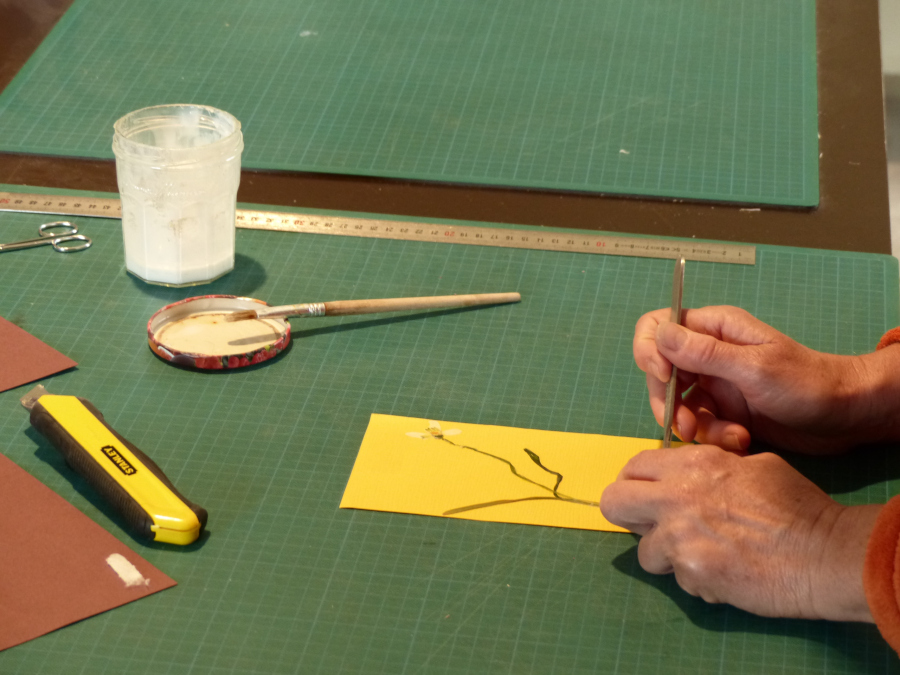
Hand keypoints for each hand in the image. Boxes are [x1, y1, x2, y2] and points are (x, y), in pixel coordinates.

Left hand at [600, 445, 878, 620]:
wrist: (824, 552)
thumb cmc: (797, 506)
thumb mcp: (754, 466)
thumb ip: (714, 467)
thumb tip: (693, 476)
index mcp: (691, 463)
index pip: (634, 465)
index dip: (635, 482)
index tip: (645, 495)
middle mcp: (676, 494)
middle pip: (613, 502)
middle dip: (628, 515)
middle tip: (651, 526)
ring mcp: (678, 534)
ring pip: (644, 551)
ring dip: (667, 557)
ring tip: (702, 556)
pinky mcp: (690, 570)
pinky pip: (677, 579)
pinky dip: (697, 580)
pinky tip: (726, 574)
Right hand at [633, 305, 892, 453]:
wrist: (844, 417)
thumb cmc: (807, 383)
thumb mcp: (753, 367)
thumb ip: (704, 353)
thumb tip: (660, 335)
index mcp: (714, 329)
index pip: (658, 327)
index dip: (650, 351)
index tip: (664, 377)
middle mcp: (708, 354)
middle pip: (659, 372)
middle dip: (667, 402)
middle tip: (684, 425)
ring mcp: (714, 383)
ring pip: (676, 404)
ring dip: (694, 425)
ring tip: (728, 436)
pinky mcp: (723, 411)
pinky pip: (699, 424)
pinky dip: (714, 436)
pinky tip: (740, 440)